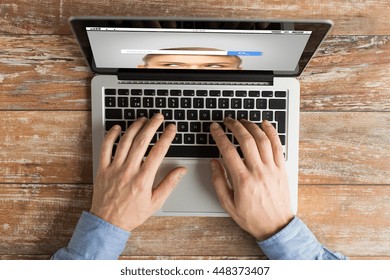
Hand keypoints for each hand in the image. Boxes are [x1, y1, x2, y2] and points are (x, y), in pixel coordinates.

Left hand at [90, 113, 186, 231]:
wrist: (108, 223)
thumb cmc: (132, 214)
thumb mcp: (155, 202)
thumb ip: (169, 184)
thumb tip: (181, 170)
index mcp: (143, 179)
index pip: (158, 152)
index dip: (166, 137)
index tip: (172, 128)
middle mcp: (129, 170)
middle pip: (142, 142)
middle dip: (152, 126)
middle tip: (158, 117)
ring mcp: (114, 168)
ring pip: (125, 141)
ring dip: (135, 127)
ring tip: (143, 119)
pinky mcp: (103, 169)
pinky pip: (105, 148)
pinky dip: (111, 136)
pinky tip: (118, 128)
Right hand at [210, 118, 292, 240]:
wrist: (276, 226)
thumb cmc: (252, 217)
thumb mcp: (228, 204)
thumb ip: (219, 181)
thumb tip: (214, 162)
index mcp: (243, 180)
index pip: (228, 150)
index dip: (219, 135)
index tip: (215, 128)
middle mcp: (258, 171)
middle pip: (246, 140)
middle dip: (235, 126)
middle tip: (227, 120)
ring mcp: (272, 169)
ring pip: (262, 139)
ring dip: (251, 126)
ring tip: (242, 121)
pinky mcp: (282, 168)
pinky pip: (278, 145)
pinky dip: (271, 132)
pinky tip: (265, 124)